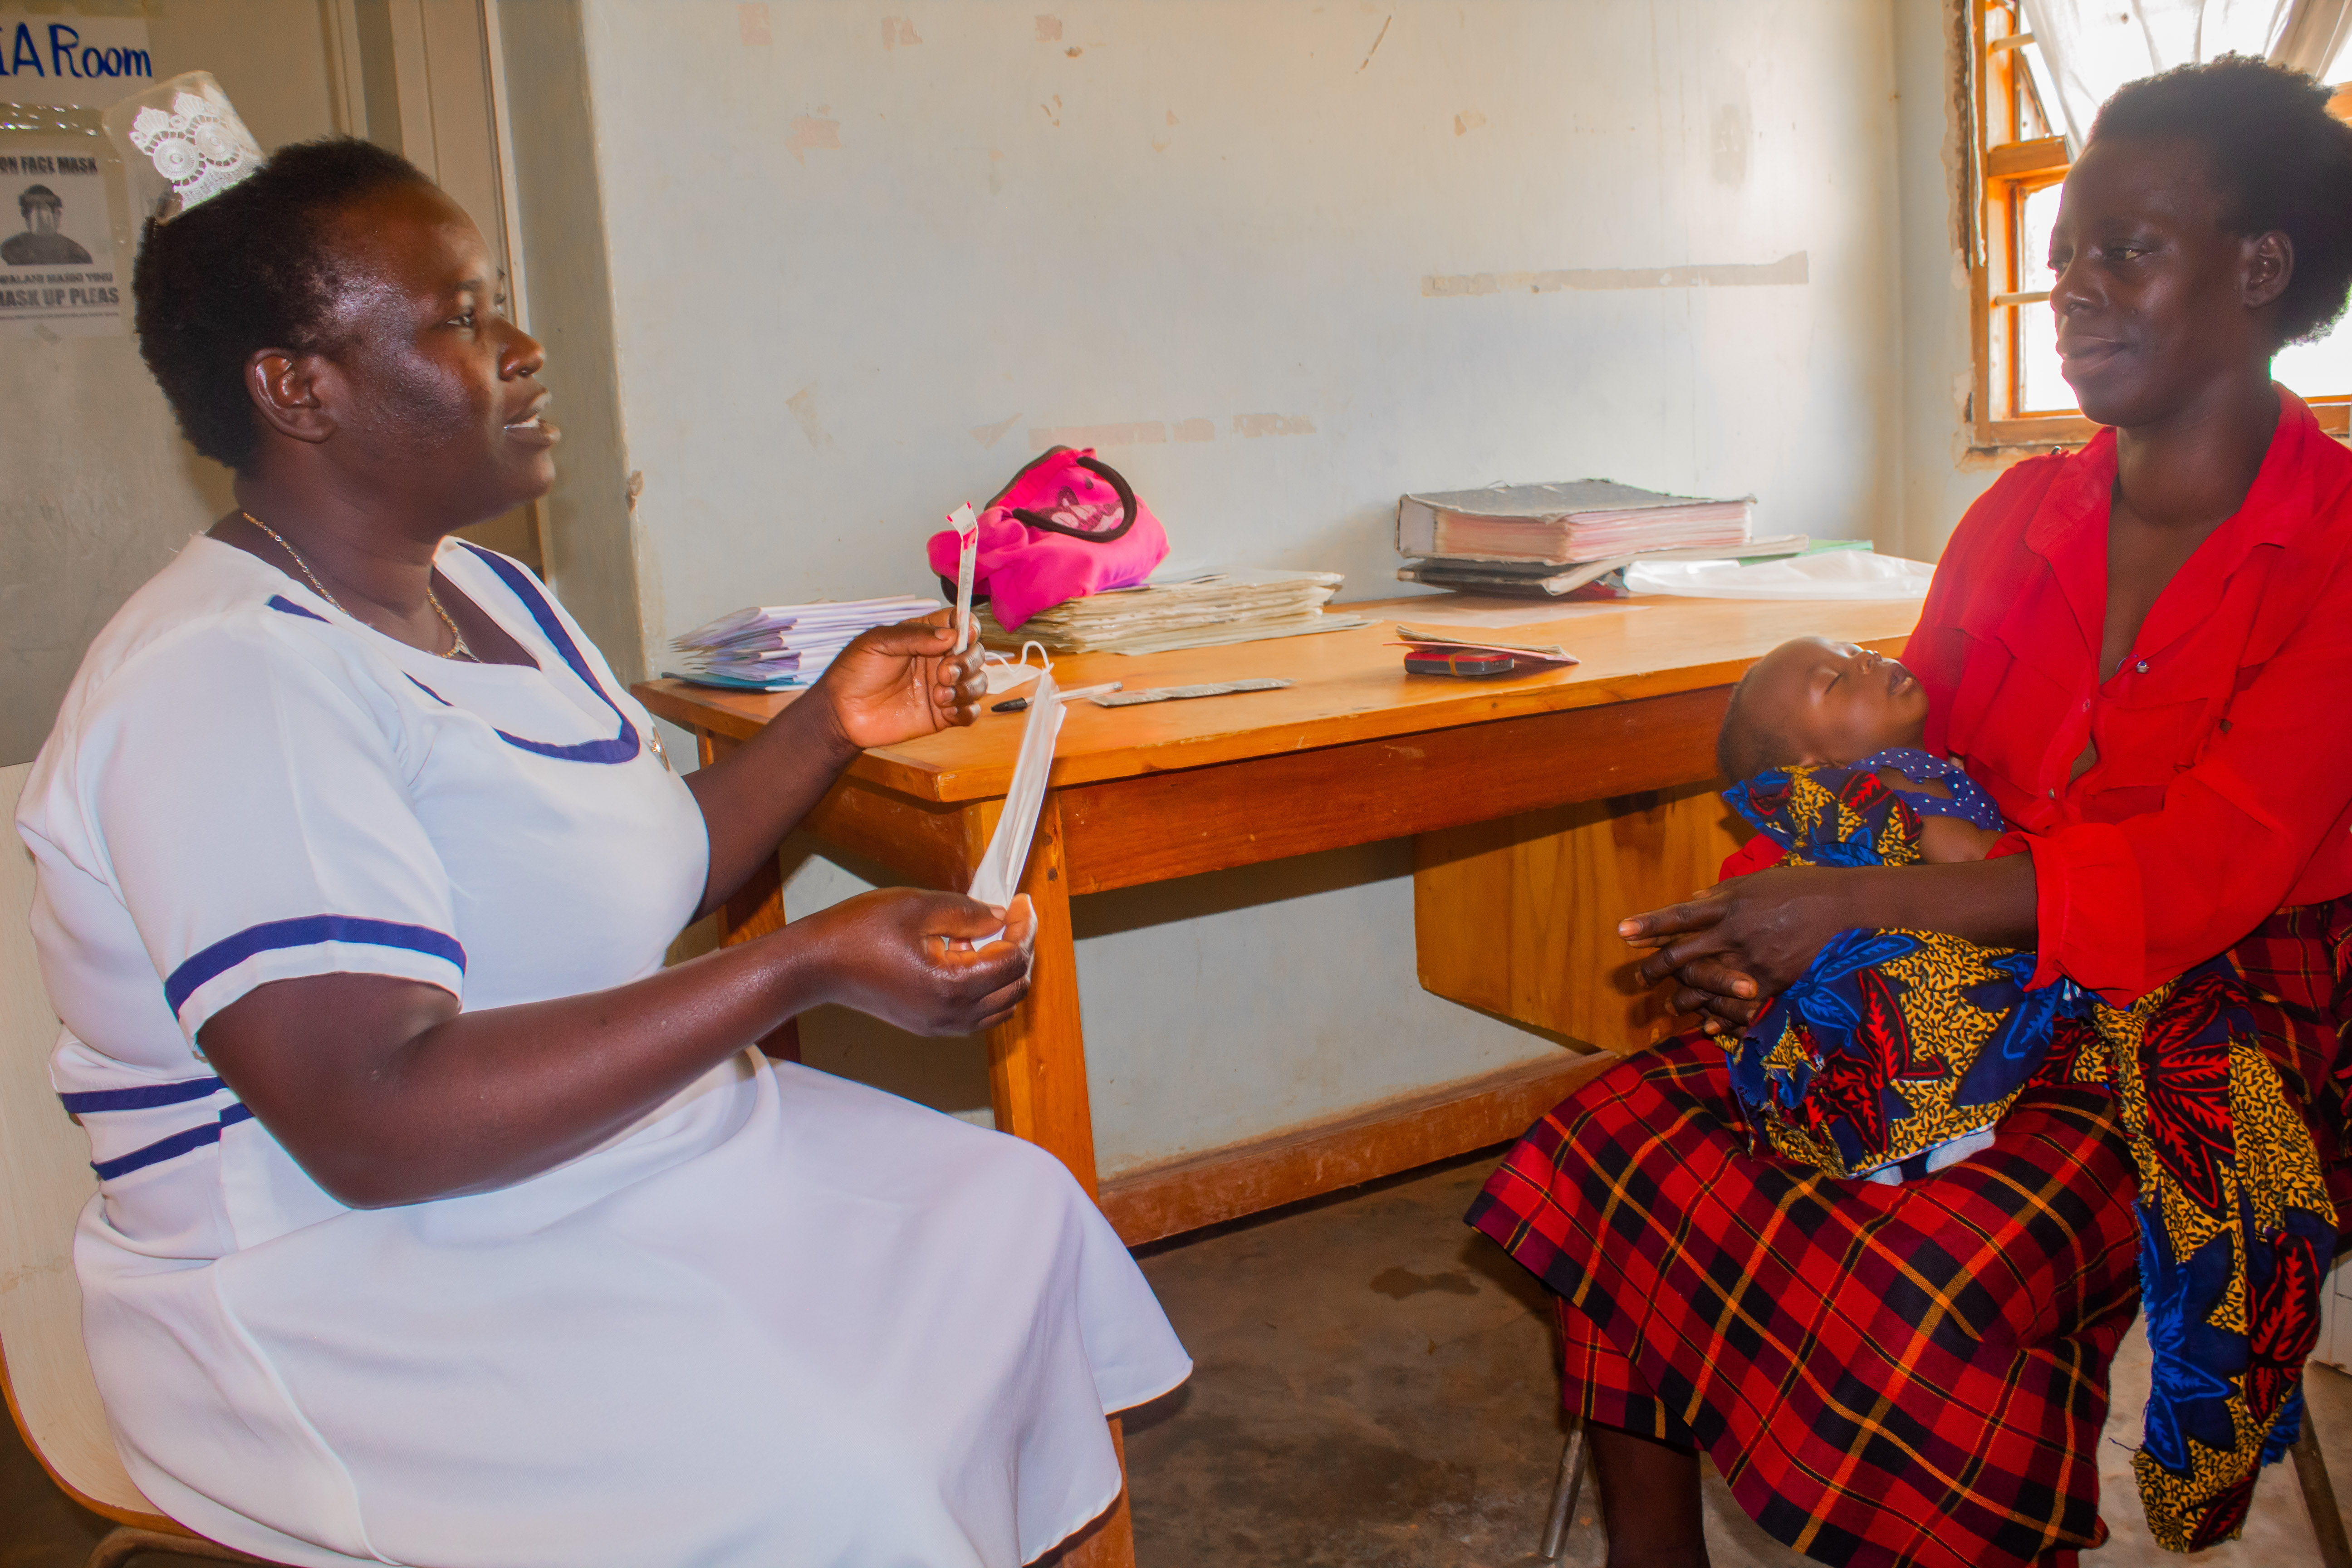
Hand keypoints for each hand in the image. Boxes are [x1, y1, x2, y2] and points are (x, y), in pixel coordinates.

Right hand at [801, 888, 1035, 1034]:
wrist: (817, 965)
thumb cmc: (859, 932)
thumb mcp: (919, 907)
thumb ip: (968, 913)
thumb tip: (1002, 918)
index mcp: (953, 985)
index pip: (1014, 960)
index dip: (1026, 927)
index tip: (1022, 902)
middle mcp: (952, 1014)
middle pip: (1015, 986)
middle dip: (1021, 948)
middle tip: (1012, 916)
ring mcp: (940, 1025)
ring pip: (1001, 1005)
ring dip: (1005, 971)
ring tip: (985, 936)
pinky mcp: (929, 1025)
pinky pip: (977, 1013)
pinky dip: (986, 987)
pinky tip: (964, 956)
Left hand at [815, 611, 985, 751]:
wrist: (841, 713)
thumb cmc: (854, 672)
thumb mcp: (878, 643)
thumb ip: (915, 636)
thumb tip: (951, 635)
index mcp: (925, 637)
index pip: (960, 624)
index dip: (969, 626)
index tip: (965, 635)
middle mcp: (938, 660)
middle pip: (975, 654)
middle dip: (968, 662)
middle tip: (944, 672)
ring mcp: (942, 688)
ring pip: (978, 682)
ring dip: (968, 687)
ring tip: (940, 696)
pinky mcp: (942, 716)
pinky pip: (970, 713)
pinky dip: (966, 711)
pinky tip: (946, 710)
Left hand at [1619, 865, 1868, 1033]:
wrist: (1841, 907)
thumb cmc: (1795, 887)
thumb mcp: (1753, 882)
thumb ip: (1719, 894)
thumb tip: (1691, 901)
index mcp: (1728, 906)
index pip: (1679, 917)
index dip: (1649, 924)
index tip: (1621, 931)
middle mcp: (1734, 935)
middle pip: (1684, 956)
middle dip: (1656, 969)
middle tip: (1640, 980)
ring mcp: (1753, 962)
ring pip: (1706, 987)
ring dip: (1684, 999)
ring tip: (1672, 1005)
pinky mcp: (1773, 982)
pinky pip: (1739, 1006)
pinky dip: (1722, 1017)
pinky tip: (1709, 1023)